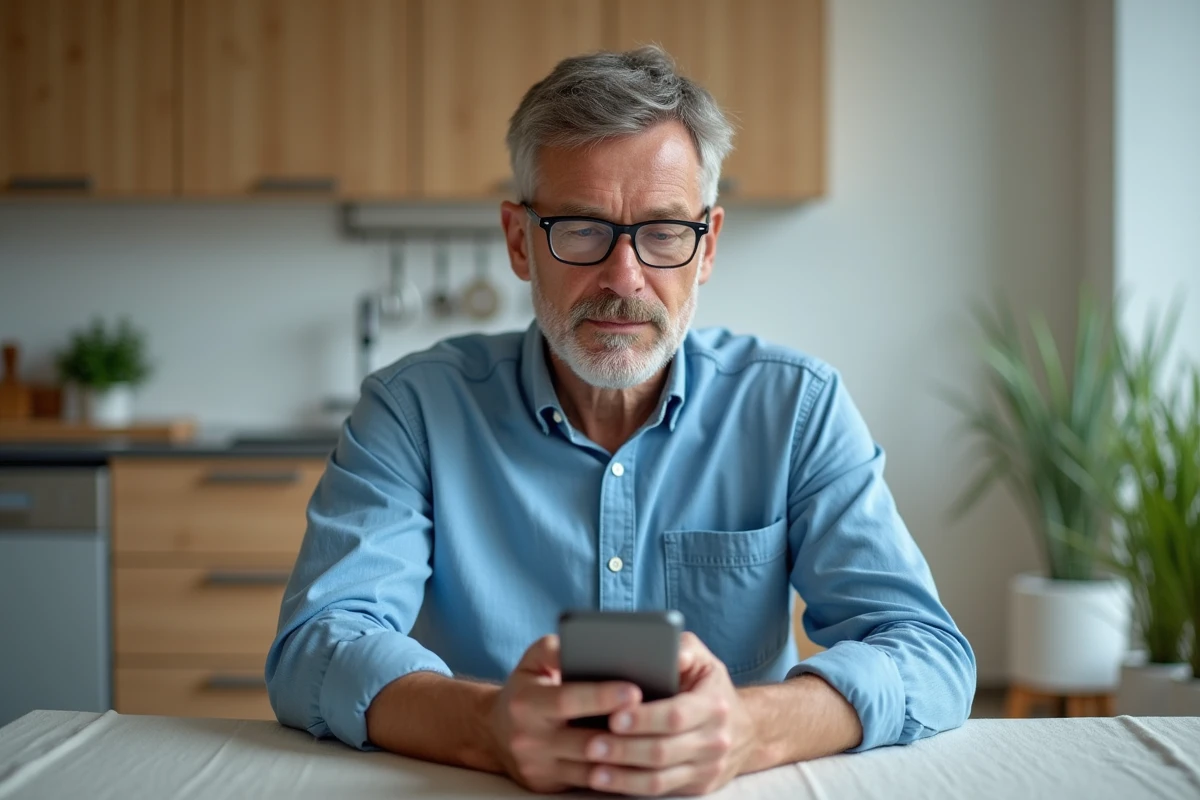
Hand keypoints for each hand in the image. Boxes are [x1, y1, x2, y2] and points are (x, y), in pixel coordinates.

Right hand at [485, 635, 642, 793]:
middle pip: (584, 739)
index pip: (567, 699)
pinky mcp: (547, 784)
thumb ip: (554, 649)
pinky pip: (588, 783)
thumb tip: (580, 643)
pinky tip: (639, 762)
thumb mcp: (533, 661)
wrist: (494, 732)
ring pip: (591, 768)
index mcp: (526, 702)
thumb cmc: (526, 688)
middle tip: (656, 718)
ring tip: (655, 740)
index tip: (634, 690)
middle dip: (622, 731)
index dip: (601, 696)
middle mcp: (529, 738)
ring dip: (624, 757)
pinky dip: (615, 774)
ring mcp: (538, 766)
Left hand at [582, 632, 758, 795]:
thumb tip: (668, 649)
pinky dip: (631, 787)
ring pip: (660, 779)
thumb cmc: (710, 687)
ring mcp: (707, 767)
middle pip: (663, 751)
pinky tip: (607, 781)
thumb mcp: (704, 660)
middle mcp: (714, 740)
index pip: (676, 715)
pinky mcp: (697, 786)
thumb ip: (685, 649)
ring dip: (623, 776)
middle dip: (624, 749)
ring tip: (593, 770)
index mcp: (713, 705)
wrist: (745, 728)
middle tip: (591, 744)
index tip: (614, 716)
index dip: (643, 719)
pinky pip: (661, 791)